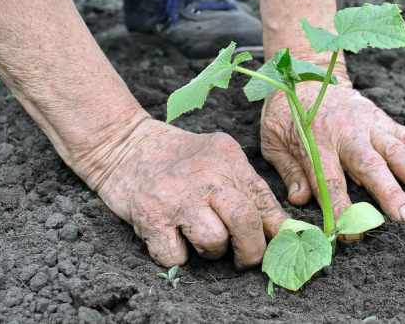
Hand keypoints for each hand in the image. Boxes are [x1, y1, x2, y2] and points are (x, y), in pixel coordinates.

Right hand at [95, 119, 287, 267]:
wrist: (124, 146)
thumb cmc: (179, 160)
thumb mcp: (219, 159)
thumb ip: (247, 188)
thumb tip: (280, 229)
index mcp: (229, 160)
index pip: (264, 201)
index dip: (277, 231)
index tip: (279, 247)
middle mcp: (206, 176)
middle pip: (245, 222)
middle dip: (251, 251)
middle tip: (245, 258)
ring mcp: (177, 197)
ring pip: (213, 243)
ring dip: (211, 252)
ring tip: (200, 238)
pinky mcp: (150, 217)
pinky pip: (176, 258)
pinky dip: (177, 257)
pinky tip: (173, 239)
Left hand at [260, 82, 404, 221]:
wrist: (305, 75)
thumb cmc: (287, 114)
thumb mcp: (274, 141)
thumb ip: (289, 170)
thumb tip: (300, 200)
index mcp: (317, 141)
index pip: (331, 180)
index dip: (341, 209)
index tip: (350, 234)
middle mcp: (348, 133)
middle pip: (371, 166)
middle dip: (391, 193)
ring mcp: (370, 125)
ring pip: (397, 152)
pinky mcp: (384, 120)